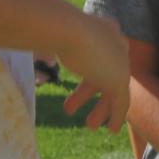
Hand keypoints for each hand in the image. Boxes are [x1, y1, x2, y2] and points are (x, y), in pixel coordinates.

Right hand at [57, 12, 129, 133]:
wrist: (66, 28)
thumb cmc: (51, 28)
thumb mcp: (53, 33)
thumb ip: (52, 39)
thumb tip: (36, 43)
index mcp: (104, 28)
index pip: (102, 52)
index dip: (93, 70)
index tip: (87, 84)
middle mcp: (115, 42)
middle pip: (106, 71)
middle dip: (92, 91)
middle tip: (77, 106)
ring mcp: (120, 60)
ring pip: (114, 88)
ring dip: (102, 108)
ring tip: (90, 126)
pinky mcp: (119, 79)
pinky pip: (122, 101)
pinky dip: (117, 115)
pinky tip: (112, 130)